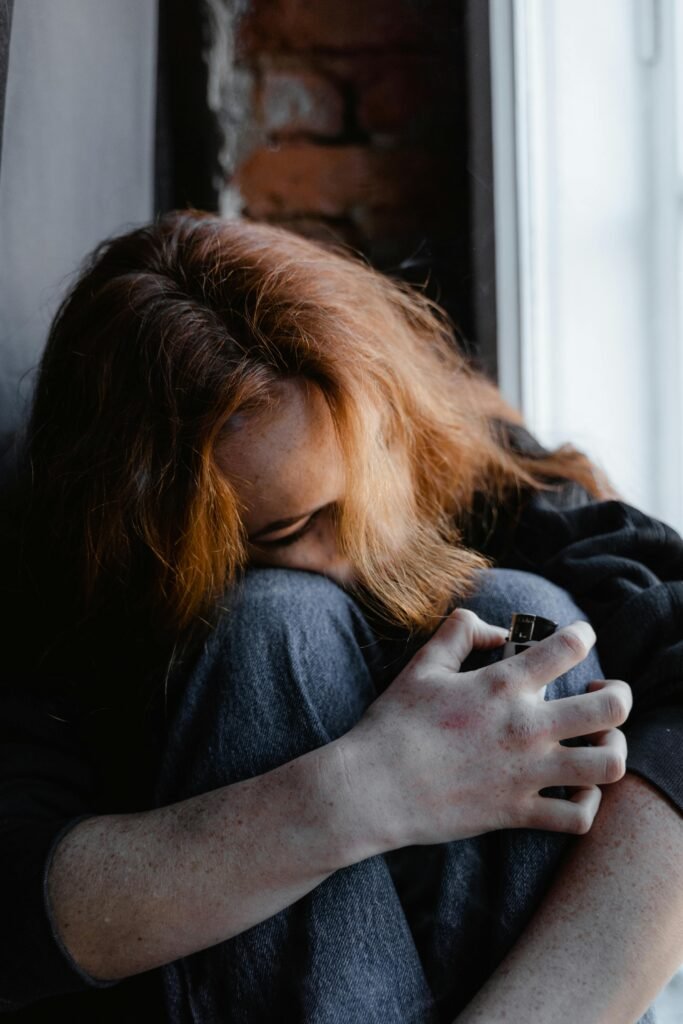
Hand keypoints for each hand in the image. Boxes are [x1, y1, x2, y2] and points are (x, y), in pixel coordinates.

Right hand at [338, 609, 631, 850]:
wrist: (374, 787)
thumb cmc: (394, 724)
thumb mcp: (423, 665)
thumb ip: (460, 633)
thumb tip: (493, 628)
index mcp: (502, 685)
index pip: (566, 647)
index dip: (581, 635)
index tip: (580, 636)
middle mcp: (526, 727)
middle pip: (609, 708)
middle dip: (619, 695)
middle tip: (605, 693)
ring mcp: (527, 773)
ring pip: (608, 764)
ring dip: (614, 750)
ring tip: (600, 743)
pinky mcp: (518, 813)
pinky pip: (578, 817)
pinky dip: (587, 804)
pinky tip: (575, 790)